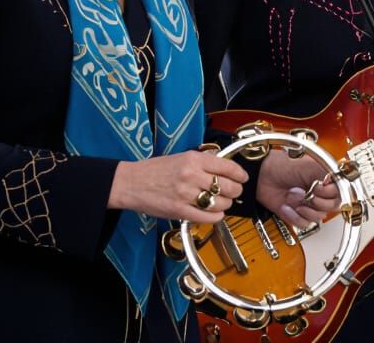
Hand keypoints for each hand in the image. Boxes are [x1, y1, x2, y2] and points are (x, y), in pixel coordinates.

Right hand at [108, 149, 248, 223]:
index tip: (243, 178)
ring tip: (223, 203)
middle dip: (236, 191)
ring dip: (226, 205)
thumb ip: (203, 161)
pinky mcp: (179, 211)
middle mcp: (192, 176)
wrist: (130, 183)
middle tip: (235, 192)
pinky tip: (215, 213)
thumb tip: (224, 166)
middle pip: (227, 187)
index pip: (228, 167)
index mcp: (193, 159)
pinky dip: (216, 217)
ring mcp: (185, 194)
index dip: (240, 174)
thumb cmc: (155, 170)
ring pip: (220, 203)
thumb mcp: (181, 157)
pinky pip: (207, 217)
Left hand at [256, 152, 339, 228]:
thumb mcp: (310, 166)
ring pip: (318, 217)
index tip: (319, 187)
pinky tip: (288, 206)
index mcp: (326, 179)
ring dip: (305, 209)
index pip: (340, 193)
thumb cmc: (282, 166)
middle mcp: (319, 192)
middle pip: (332, 208)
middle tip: (309, 195)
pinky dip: (294, 216)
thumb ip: (329, 175)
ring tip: (295, 198)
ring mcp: (308, 204)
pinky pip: (304, 223)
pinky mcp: (296, 214)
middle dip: (318, 202)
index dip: (330, 193)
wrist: (262, 176)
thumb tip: (341, 185)